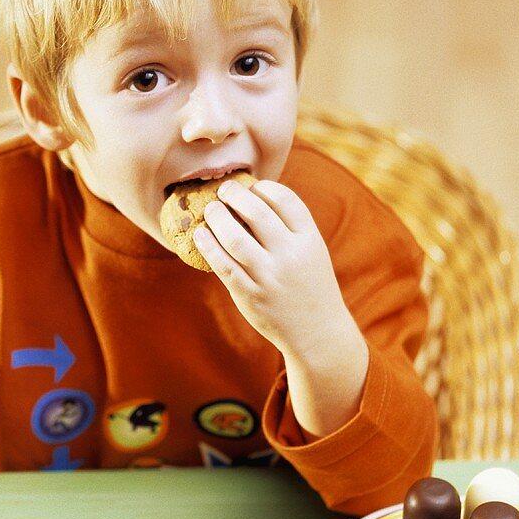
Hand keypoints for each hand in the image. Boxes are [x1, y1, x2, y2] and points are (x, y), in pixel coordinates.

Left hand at [193, 178, 368, 435]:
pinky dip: (208, 246)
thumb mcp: (312, 252)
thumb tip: (253, 198)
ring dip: (217, 217)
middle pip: (256, 212)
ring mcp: (270, 276)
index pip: (284, 199)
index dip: (263, 187)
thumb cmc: (310, 285)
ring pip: (234, 238)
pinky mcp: (251, 295)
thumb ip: (290, 228)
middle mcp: (290, 255)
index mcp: (309, 239)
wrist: (318, 332)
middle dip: (234, 195)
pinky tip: (200, 235)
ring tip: (210, 210)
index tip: (251, 186)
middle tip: (223, 190)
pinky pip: (223, 266)